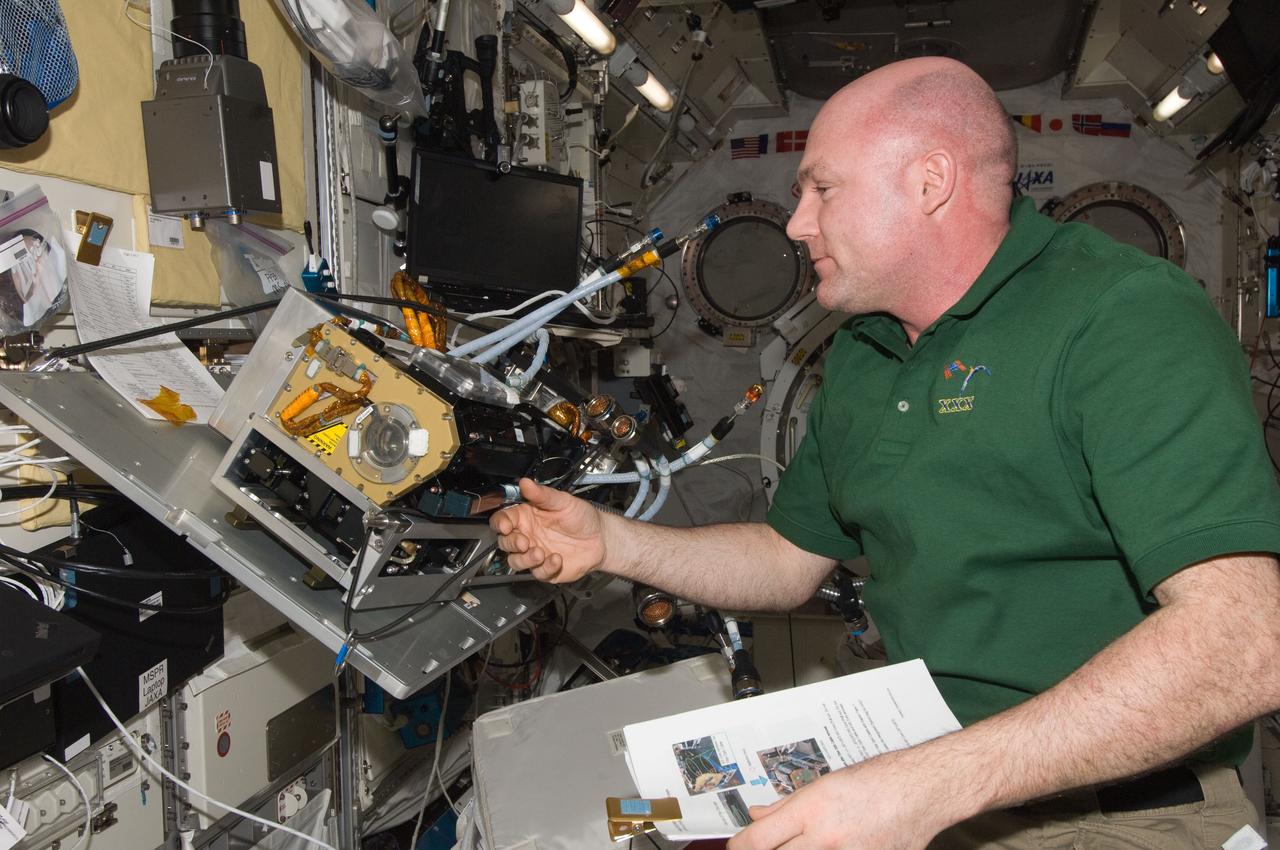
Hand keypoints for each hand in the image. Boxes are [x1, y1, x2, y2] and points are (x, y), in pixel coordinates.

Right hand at [490, 478, 607, 581]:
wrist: (601, 537)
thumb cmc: (581, 517)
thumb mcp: (563, 501)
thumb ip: (542, 494)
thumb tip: (525, 482)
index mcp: (526, 516)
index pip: (502, 520)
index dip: (500, 523)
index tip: (506, 525)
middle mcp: (527, 535)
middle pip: (505, 543)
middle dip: (511, 543)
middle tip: (524, 542)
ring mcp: (535, 553)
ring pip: (516, 561)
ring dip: (524, 559)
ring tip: (540, 553)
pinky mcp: (546, 569)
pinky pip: (538, 573)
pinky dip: (545, 568)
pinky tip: (556, 559)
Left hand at [728, 750, 957, 849]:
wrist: (923, 791)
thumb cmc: (878, 780)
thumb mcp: (824, 784)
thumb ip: (786, 804)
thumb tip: (757, 814)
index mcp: (811, 811)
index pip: (759, 839)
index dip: (741, 846)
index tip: (737, 846)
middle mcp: (826, 839)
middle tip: (769, 845)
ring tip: (813, 838)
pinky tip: (837, 843)